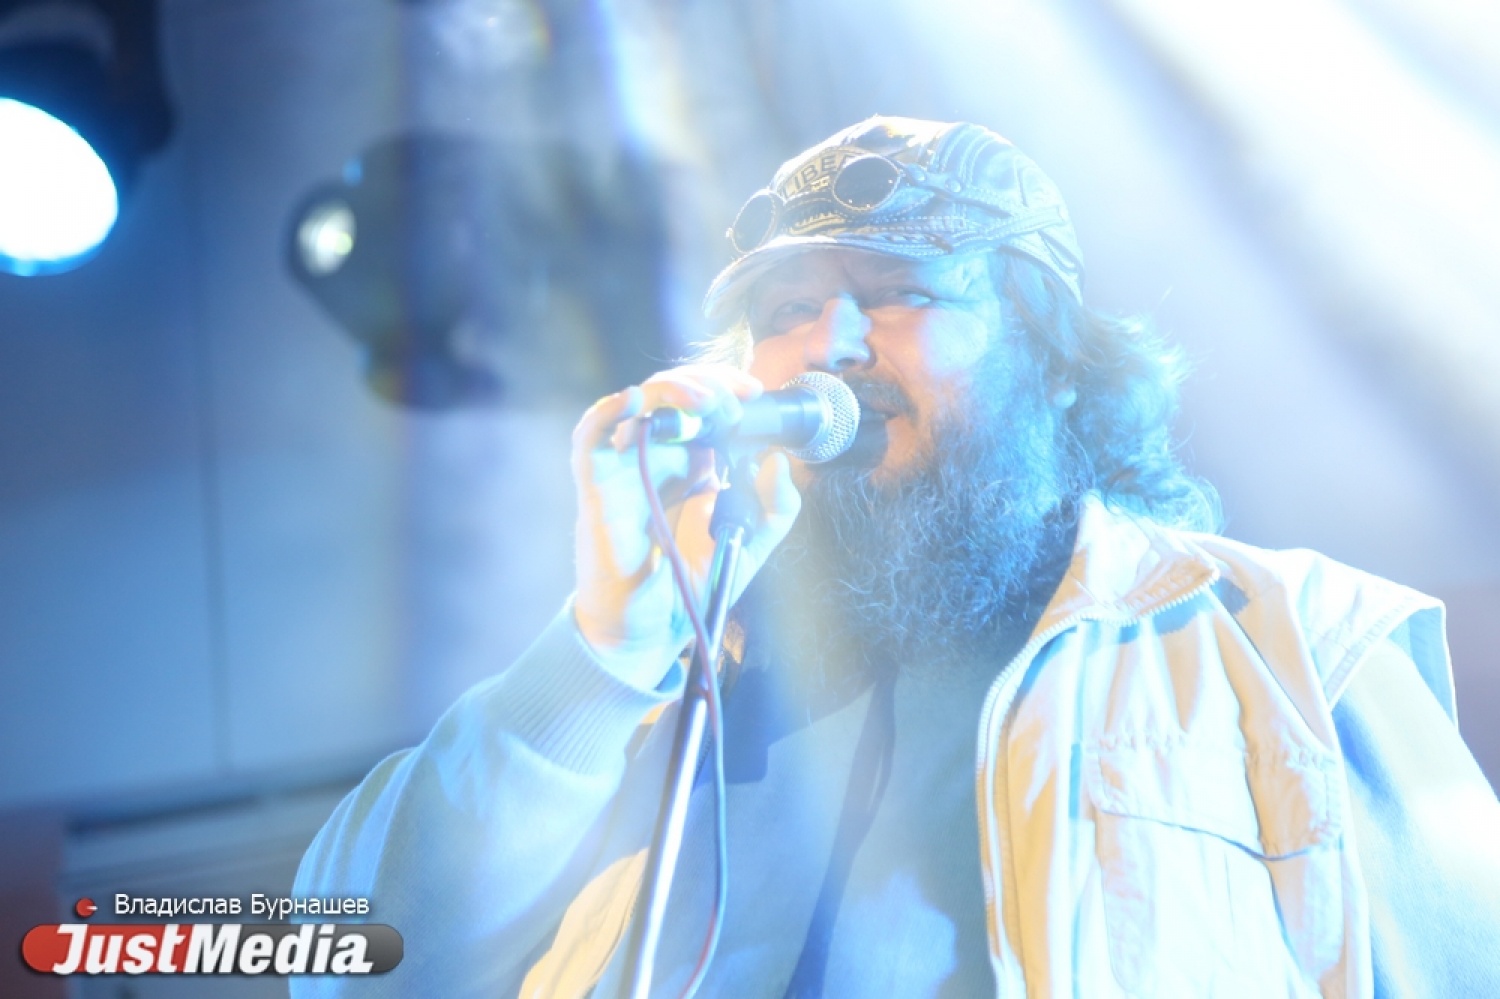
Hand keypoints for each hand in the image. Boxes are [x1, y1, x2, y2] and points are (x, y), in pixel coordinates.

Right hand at [570, 364, 801, 686]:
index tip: (755, 395)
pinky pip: (592, 433)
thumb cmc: (690, 588)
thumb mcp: (750, 545)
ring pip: (639, 403)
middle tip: (735, 403)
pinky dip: (611, 409)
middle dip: (707, 386)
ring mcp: (626, 465)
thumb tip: (777, 460)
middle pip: (674, 395)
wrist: (651, 630)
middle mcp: (658, 457)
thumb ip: (776, 508)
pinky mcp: (596, 481)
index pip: (705, 406)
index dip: (727, 389)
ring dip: (672, 392)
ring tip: (708, 404)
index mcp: (693, 464)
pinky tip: (635, 400)